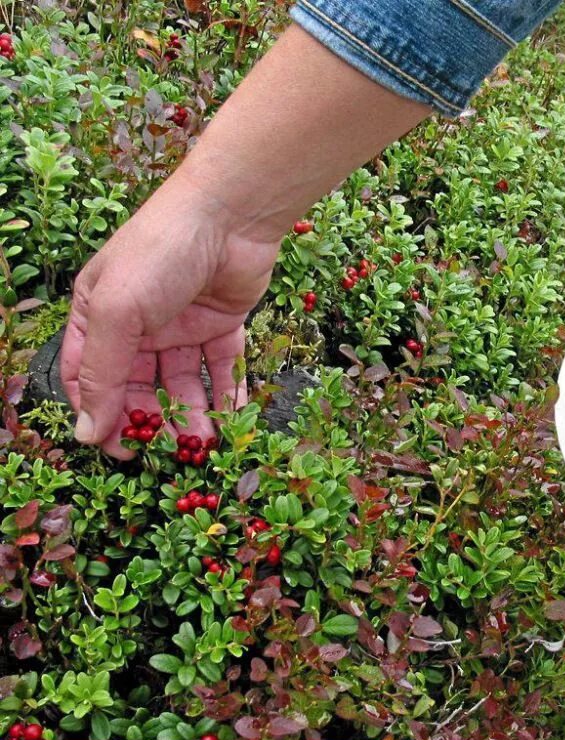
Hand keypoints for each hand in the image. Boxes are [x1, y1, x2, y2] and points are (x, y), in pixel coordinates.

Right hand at [61, 172, 278, 458]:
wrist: (230, 215)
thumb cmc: (159, 252)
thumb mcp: (117, 312)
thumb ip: (102, 373)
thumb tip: (87, 432)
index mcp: (98, 315)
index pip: (90, 379)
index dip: (101, 416)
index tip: (120, 451)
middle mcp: (138, 323)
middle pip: (140, 387)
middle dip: (153, 421)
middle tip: (170, 453)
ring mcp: (181, 323)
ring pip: (184, 383)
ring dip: (192, 414)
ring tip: (205, 442)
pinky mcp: (221, 323)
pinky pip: (222, 367)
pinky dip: (227, 392)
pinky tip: (231, 418)